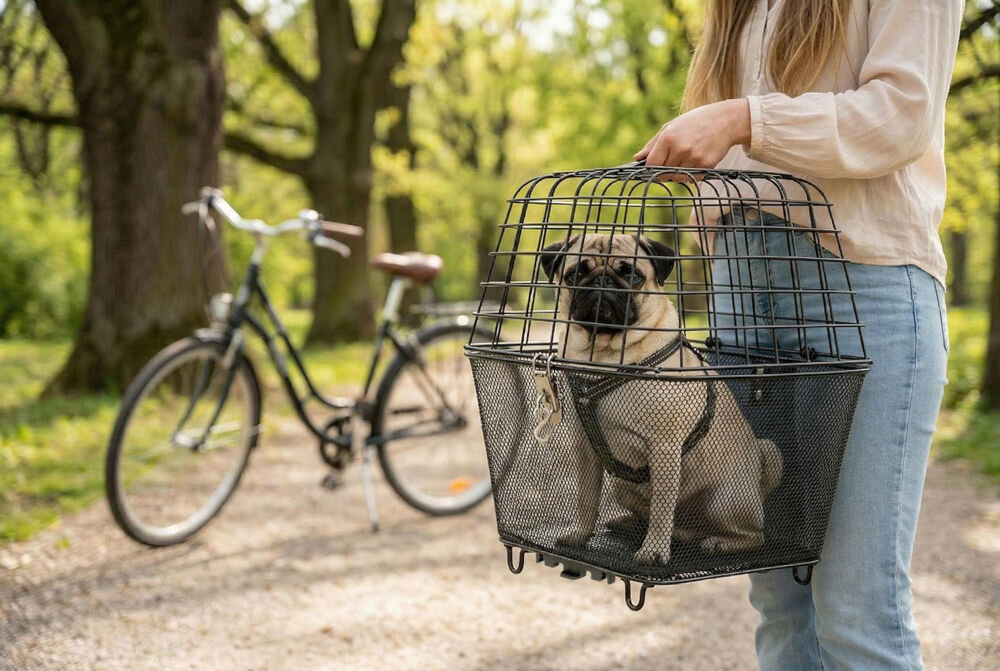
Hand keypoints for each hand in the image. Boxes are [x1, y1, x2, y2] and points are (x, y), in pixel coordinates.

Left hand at [634, 98, 750, 168]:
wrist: (726, 120)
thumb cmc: (696, 122)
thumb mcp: (671, 126)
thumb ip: (652, 144)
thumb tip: (637, 158)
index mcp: (668, 137)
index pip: (652, 164)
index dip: (650, 168)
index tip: (653, 167)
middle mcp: (680, 149)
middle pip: (663, 173)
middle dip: (665, 170)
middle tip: (673, 159)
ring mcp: (694, 158)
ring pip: (677, 177)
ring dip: (678, 172)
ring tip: (686, 157)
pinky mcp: (706, 165)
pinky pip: (692, 178)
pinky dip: (691, 173)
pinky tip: (697, 159)